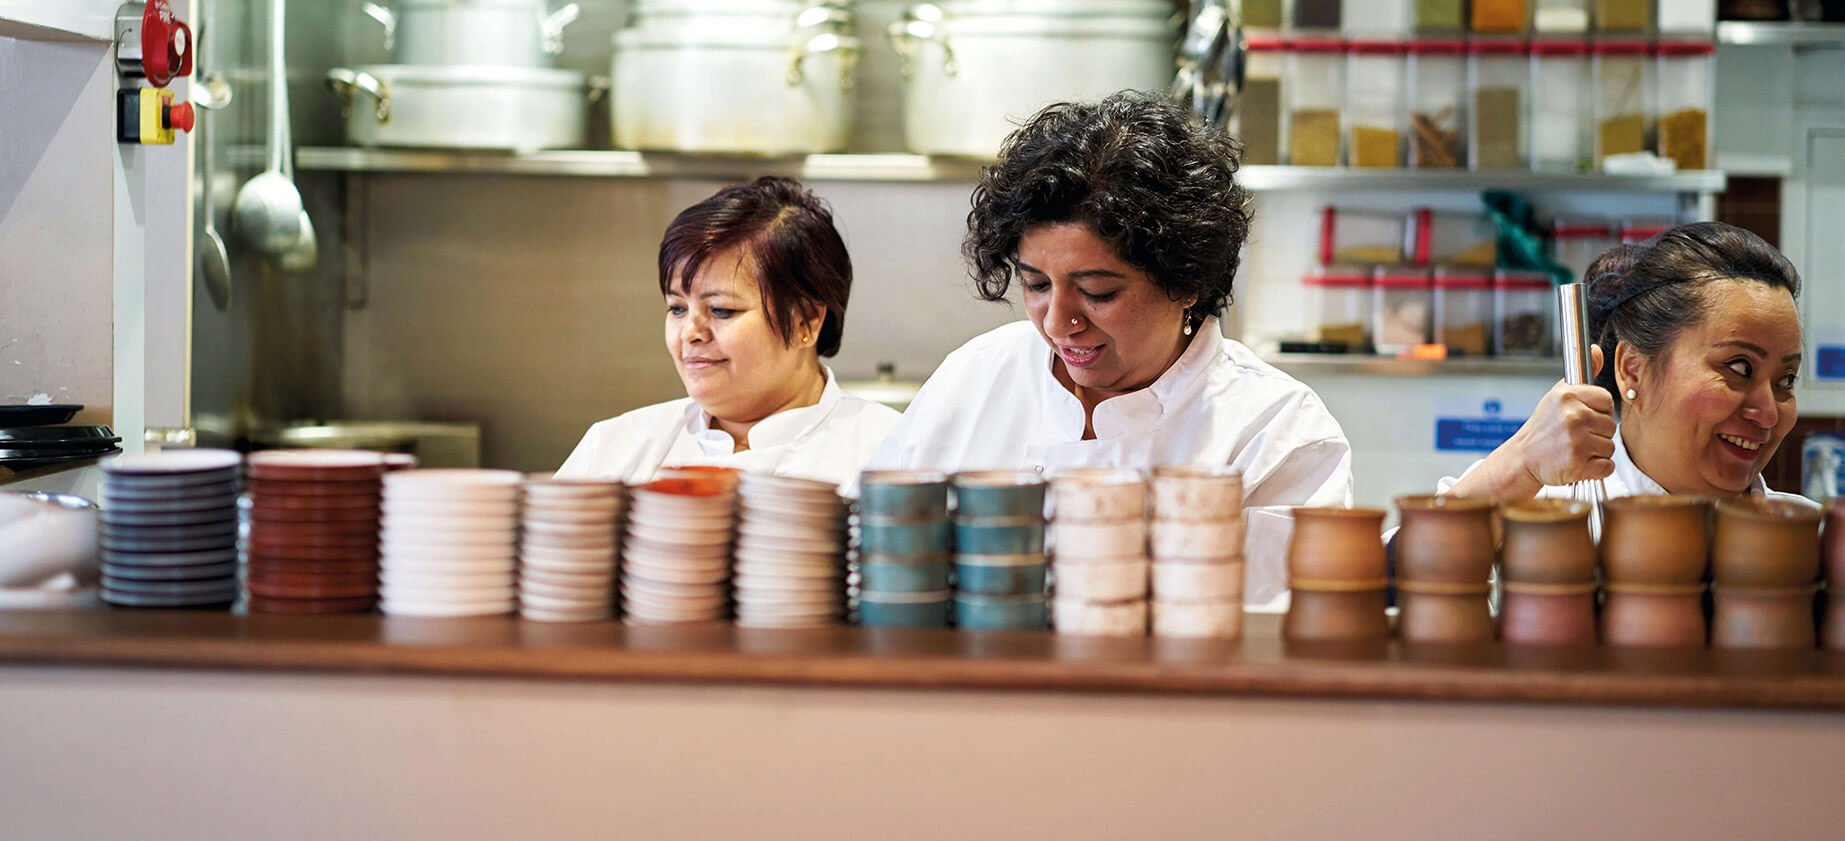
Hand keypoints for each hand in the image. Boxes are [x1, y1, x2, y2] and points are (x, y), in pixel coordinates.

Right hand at [1505, 345, 1616, 486]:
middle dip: (1596, 433)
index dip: (1597, 411)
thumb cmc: (1544, 427)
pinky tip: (1578, 463)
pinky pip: (1607, 467)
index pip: (1606, 400)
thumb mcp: (1559, 396)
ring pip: (1610, 447)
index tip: (1581, 416)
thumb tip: (1596, 349)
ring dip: (1596, 451)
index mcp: (1568, 396)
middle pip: (1610, 425)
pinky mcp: (1578, 464)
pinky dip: (1596, 469)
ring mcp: (1576, 441)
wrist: (1523, 458)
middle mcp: (1572, 416)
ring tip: (1574, 449)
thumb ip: (1584, 375)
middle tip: (1574, 435)